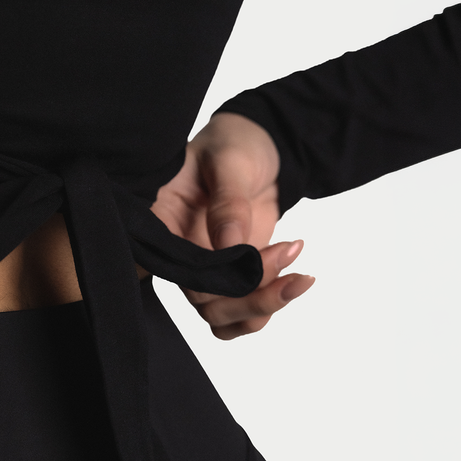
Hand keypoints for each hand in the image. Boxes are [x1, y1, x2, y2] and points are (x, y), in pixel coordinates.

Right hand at [151, 112, 313, 339]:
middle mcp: (178, 255)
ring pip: (223, 317)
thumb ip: (228, 203)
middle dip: (250, 292)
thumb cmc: (234, 143)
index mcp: (161, 224)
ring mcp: (205, 271)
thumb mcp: (230, 161)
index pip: (174, 269)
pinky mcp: (233, 278)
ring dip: (263, 305)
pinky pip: (243, 314)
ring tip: (299, 272)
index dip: (210, 276)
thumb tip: (230, 246)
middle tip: (287, 255)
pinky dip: (271, 305)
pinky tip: (295, 270)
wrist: (262, 147)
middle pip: (202, 302)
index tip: (249, 254)